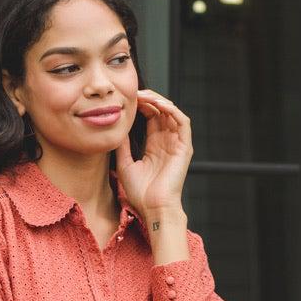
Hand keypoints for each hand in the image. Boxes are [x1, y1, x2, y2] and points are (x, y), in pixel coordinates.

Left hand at [114, 89, 192, 217]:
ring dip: (160, 101)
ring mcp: (177, 144)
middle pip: (161, 111)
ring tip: (145, 96)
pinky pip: (182, 122)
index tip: (127, 99)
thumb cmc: (140, 193)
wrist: (153, 208)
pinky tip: (158, 105)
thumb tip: (116, 127)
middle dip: (149, 99)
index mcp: (155, 146)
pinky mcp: (184, 147)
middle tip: (135, 93)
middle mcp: (167, 142)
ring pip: (172, 113)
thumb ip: (122, 146)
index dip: (141, 106)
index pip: (151, 117)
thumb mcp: (125, 164)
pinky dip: (172, 110)